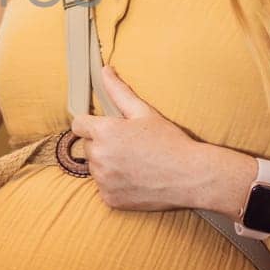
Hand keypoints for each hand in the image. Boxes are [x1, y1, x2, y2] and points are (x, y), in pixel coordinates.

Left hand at [69, 66, 218, 211]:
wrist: (190, 176)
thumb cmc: (169, 141)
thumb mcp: (144, 112)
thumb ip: (119, 91)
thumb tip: (105, 70)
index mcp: (105, 132)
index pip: (78, 125)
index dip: (91, 125)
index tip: (105, 129)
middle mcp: (99, 156)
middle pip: (87, 148)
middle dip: (102, 145)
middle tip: (129, 147)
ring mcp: (103, 180)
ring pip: (95, 168)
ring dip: (108, 166)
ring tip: (135, 164)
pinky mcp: (110, 199)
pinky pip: (104, 188)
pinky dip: (115, 185)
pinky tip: (136, 180)